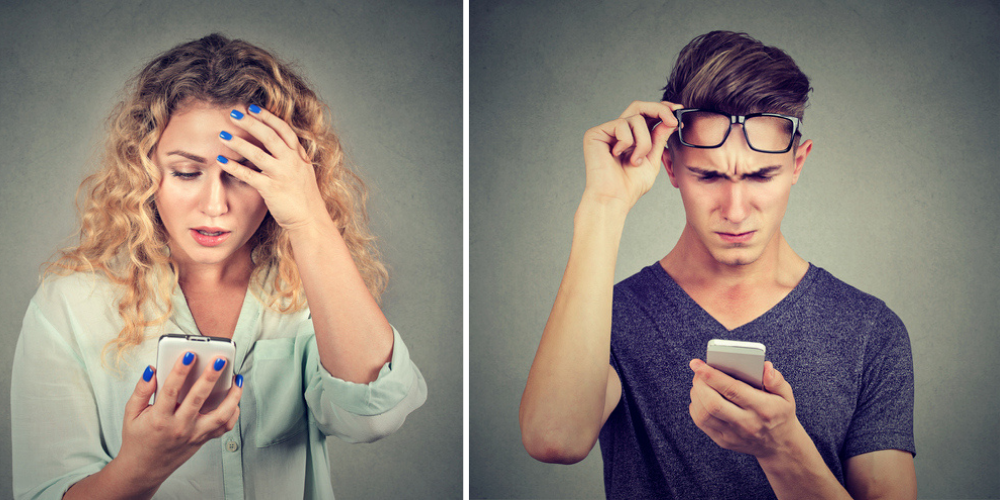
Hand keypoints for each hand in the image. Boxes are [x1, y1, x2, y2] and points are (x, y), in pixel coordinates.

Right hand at [116, 353, 242, 490]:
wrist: (144, 469)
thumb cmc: (137, 438)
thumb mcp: (131, 414)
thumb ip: (141, 390)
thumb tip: (152, 369)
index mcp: (159, 419)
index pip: (170, 391)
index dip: (180, 371)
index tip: (189, 354)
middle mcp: (179, 427)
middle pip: (198, 399)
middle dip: (210, 377)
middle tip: (220, 359)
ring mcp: (194, 435)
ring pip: (220, 415)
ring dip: (232, 396)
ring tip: (237, 378)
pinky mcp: (203, 440)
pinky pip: (224, 427)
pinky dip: (233, 412)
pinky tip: (234, 398)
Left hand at [217, 105, 326, 230]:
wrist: (310, 220)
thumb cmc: (304, 198)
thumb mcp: (303, 172)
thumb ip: (292, 157)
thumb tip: (278, 145)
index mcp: (299, 156)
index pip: (284, 130)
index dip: (268, 117)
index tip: (252, 108)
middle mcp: (292, 162)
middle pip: (269, 136)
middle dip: (250, 123)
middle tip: (233, 113)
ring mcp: (282, 175)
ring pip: (258, 153)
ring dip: (238, 142)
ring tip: (222, 134)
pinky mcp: (271, 190)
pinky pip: (249, 175)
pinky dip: (234, 167)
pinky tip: (220, 161)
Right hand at [581, 101, 682, 209]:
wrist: (614, 199)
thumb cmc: (630, 186)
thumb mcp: (652, 159)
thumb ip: (659, 138)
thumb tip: (670, 120)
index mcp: (631, 137)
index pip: (646, 114)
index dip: (662, 109)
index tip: (679, 109)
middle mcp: (617, 132)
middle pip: (639, 106)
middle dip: (659, 110)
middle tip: (673, 121)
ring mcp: (606, 131)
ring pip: (635, 118)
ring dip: (644, 141)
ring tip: (636, 161)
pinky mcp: (595, 133)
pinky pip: (621, 125)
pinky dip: (627, 142)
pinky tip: (617, 156)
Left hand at [687, 359, 801, 459]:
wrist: (780, 445)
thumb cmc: (780, 413)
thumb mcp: (786, 395)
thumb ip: (777, 380)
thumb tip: (765, 367)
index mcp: (763, 408)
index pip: (732, 389)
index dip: (712, 375)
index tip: (697, 364)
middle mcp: (747, 423)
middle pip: (713, 403)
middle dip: (700, 384)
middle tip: (698, 372)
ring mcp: (734, 435)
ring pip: (704, 415)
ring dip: (696, 395)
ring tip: (698, 383)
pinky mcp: (724, 441)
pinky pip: (702, 424)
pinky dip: (696, 407)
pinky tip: (700, 397)